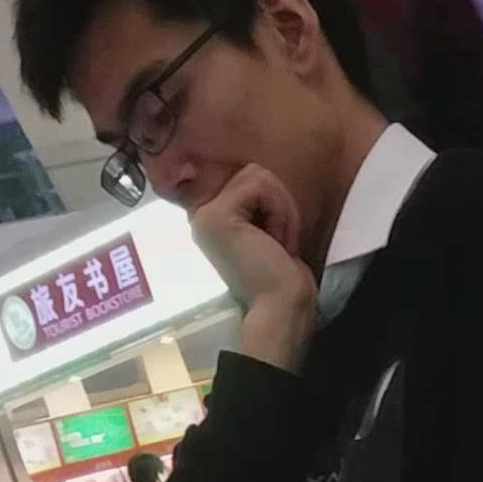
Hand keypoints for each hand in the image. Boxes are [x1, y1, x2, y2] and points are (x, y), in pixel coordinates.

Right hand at [190, 162, 316, 366]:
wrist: (280, 309)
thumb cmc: (282, 278)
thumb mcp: (268, 230)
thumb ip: (258, 203)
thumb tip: (261, 171)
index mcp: (212, 221)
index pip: (248, 180)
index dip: (274, 204)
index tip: (276, 243)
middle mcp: (201, 217)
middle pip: (253, 172)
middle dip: (279, 204)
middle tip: (278, 244)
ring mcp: (204, 216)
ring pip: (258, 175)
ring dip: (281, 210)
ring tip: (276, 245)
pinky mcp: (217, 216)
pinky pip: (260, 185)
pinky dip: (279, 212)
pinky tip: (274, 243)